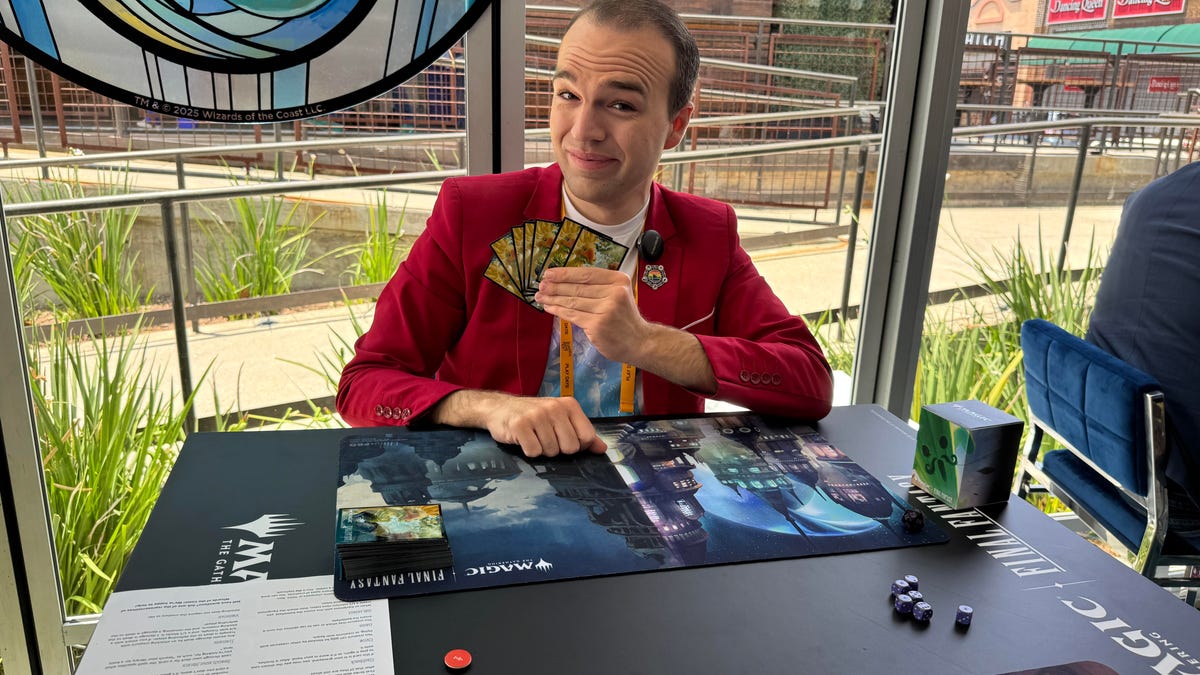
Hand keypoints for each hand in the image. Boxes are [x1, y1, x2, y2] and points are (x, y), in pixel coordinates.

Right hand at [431, 389, 606, 457]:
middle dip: (558, 449)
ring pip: (551, 451)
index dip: (577, 445)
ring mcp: (537, 415)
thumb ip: (583, 433)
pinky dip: (528, 451)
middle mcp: (554, 407)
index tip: (564, 439)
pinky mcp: (520, 425)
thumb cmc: (535, 416)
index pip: (586, 437)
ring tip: (533, 436)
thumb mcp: (561, 420)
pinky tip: (523, 439)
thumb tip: (602, 449)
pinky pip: (534, 452)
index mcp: (569, 405)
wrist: (500, 408)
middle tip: (545, 437)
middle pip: (570, 448)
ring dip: (542, 450)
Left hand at [535, 266, 647, 363]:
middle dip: (555, 286)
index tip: (549, 273)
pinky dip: (559, 311)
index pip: (586, 274)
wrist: (640, 342)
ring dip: (553, 299)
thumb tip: (567, 281)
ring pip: (573, 301)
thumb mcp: (619, 294)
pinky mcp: (597, 325)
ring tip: (540, 296)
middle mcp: (614, 293)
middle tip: (541, 286)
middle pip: (577, 288)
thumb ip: (599, 286)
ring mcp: (605, 310)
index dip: (565, 273)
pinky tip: (549, 308)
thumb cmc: (625, 318)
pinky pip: (573, 315)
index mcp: (618, 281)